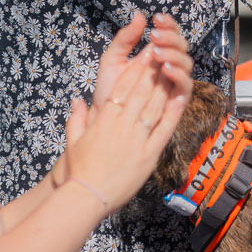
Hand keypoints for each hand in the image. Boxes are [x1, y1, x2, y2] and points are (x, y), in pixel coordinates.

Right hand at [60, 45, 189, 215]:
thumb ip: (76, 119)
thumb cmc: (78, 170)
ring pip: (153, 107)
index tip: (143, 56)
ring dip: (163, 86)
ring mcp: (137, 140)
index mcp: (104, 121)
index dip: (134, 71)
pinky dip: (172, 114)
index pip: (122, 89)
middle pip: (140, 92)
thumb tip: (77, 100)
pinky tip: (179, 99)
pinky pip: (163, 131)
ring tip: (172, 69)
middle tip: (162, 54)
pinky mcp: (148, 156)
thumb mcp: (73, 141)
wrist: (87, 196)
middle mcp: (122, 126)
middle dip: (152, 71)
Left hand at [92, 12, 193, 111]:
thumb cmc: (109, 90)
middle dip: (171, 37)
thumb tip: (140, 15)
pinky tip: (166, 69)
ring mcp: (173, 83)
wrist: (104, 118)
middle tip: (154, 36)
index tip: (156, 19)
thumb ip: (125, 38)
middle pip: (182, 46)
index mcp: (154, 54)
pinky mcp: (176, 101)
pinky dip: (179, 75)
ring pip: (187, 63)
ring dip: (175, 55)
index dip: (168, 24)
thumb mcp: (112, 59)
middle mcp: (167, 67)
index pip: (170, 34)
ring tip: (157, 53)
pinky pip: (186, 86)